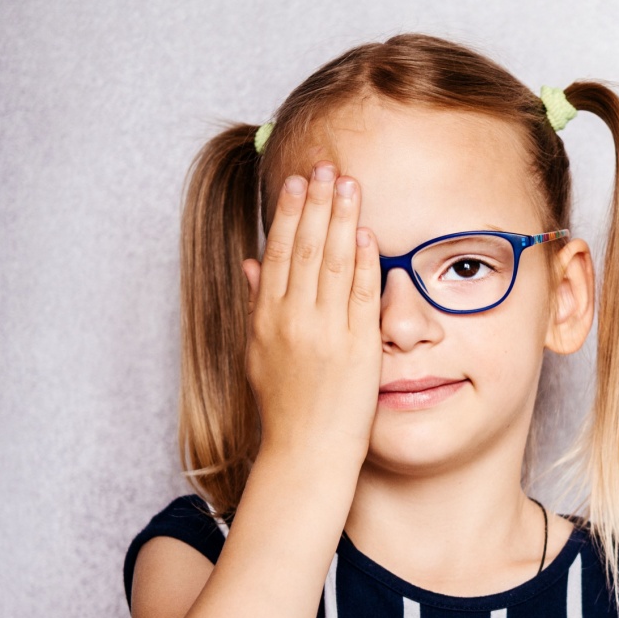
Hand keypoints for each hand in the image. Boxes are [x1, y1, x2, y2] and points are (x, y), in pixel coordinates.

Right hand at [241, 161, 381, 463]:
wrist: (307, 450)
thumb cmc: (285, 405)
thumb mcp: (258, 352)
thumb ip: (257, 303)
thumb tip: (252, 263)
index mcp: (266, 319)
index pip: (278, 254)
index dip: (290, 214)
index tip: (297, 181)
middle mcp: (292, 320)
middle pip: (304, 249)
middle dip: (316, 204)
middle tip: (325, 167)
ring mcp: (325, 332)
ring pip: (332, 263)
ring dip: (341, 219)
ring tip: (348, 184)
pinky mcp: (356, 346)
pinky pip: (359, 294)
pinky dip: (362, 260)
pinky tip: (366, 232)